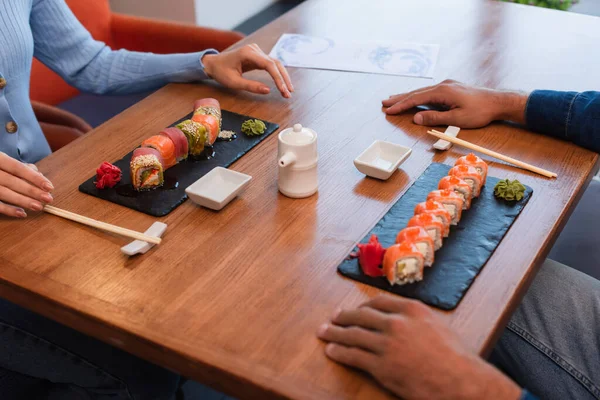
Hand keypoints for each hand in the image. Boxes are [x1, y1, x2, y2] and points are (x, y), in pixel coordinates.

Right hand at [0, 152, 53, 217]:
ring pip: (4, 193)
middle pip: (12, 182)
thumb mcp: (3, 160)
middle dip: (32, 191)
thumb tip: (38, 174)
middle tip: (48, 199)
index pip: (17, 168)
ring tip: (38, 207)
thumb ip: (19, 166)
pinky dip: (8, 210)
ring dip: (23, 201)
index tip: (49, 186)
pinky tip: (22, 213)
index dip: (34, 178)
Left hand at [202, 44, 293, 97]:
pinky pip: (270, 64)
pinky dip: (277, 74)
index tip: (283, 90)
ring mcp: (257, 51)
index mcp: (248, 53)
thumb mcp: (234, 82)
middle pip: (275, 63)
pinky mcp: (257, 56)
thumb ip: (251, 86)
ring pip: (275, 63)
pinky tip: (282, 84)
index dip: (278, 78)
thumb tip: (268, 91)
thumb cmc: (221, 72)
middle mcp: (254, 49)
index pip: (269, 65)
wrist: (213, 64)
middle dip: (283, 79)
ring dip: (283, 77)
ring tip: (288, 91)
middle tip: (289, 93)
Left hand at [317, 295, 520, 399]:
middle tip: (333, 317)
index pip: (378, 302)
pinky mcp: (381, 366)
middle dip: (344, 316)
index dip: (363, 306)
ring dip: (335, 333)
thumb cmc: (456, 357)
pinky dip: (339, 352)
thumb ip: (416, 319)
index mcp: (411, 309)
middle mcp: (396, 322)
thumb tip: (403, 319)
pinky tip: (332, 351)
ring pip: (353, 335)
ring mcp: (387, 344)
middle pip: (361, 316)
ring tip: (324, 332)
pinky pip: (354, 356)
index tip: (356, 309)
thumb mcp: (437, 326)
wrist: (461, 381)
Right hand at [382, 80, 527, 127]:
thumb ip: (435, 118)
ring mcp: (447, 85)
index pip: (416, 99)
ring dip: (407, 96)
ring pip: (422, 91)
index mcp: (442, 92)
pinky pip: (429, 91)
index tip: (388, 110)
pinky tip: (414, 97)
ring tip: (394, 99)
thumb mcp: (457, 119)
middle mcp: (442, 85)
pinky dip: (418, 95)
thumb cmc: (479, 112)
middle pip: (416, 92)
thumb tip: (415, 118)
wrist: (497, 101)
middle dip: (399, 98)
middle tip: (384, 102)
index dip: (401, 106)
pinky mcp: (451, 88)